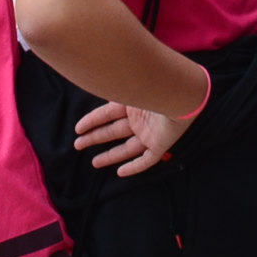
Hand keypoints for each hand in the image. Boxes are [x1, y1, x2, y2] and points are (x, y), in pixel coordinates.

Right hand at [70, 99, 194, 177]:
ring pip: (127, 148)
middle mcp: (140, 119)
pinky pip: (146, 160)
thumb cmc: (152, 88)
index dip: (91, 121)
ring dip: (110, 156)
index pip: (107, 115)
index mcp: (132, 104)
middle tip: (78, 145)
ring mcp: (150, 133)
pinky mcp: (160, 145)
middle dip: (95, 138)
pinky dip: (134, 167)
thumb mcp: (125, 89)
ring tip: (94, 162)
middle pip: (113, 132)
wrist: (179, 95)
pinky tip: (120, 172)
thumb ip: (110, 91)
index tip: (77, 129)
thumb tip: (94, 84)